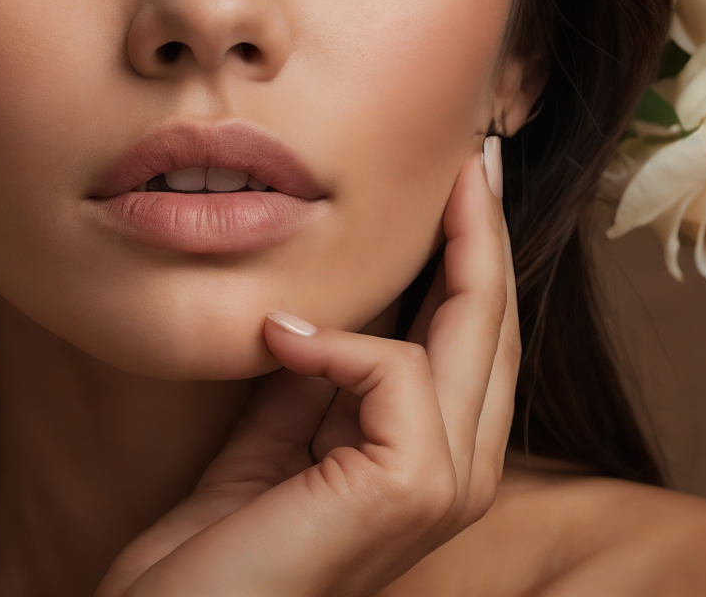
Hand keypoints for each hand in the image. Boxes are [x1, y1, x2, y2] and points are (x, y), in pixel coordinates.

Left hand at [96, 140, 519, 596]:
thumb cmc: (211, 556)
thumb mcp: (270, 440)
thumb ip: (313, 381)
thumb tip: (317, 311)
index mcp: (431, 461)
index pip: (474, 339)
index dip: (476, 252)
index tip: (468, 174)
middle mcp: (459, 475)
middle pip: (494, 325)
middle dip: (485, 230)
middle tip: (474, 151)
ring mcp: (444, 487)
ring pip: (470, 332)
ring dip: (436, 255)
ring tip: (418, 197)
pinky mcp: (412, 488)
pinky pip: (397, 369)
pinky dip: (335, 344)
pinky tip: (279, 341)